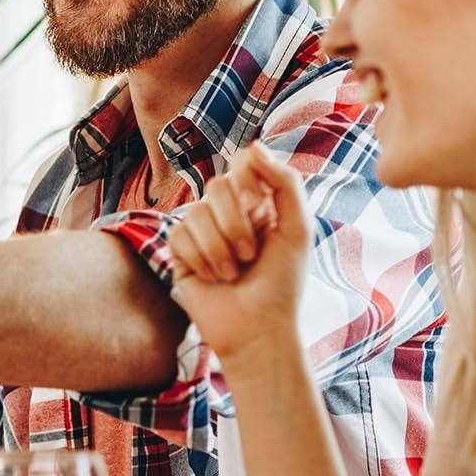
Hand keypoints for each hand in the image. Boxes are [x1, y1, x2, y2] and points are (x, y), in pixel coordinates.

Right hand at [166, 144, 310, 366]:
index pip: (242, 165)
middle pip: (217, 186)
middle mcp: (229, 213)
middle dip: (235, 223)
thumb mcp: (297, 229)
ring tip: (232, 273)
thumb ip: (285, 183)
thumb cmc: (282, 283)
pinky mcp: (180, 252)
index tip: (257, 204)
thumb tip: (254, 146)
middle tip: (250, 254)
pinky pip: (178, 235)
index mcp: (260, 203)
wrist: (256, 329)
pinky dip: (200, 258)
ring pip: (196, 212)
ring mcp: (202, 232)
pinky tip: (213, 278)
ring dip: (218, 247)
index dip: (245, 178)